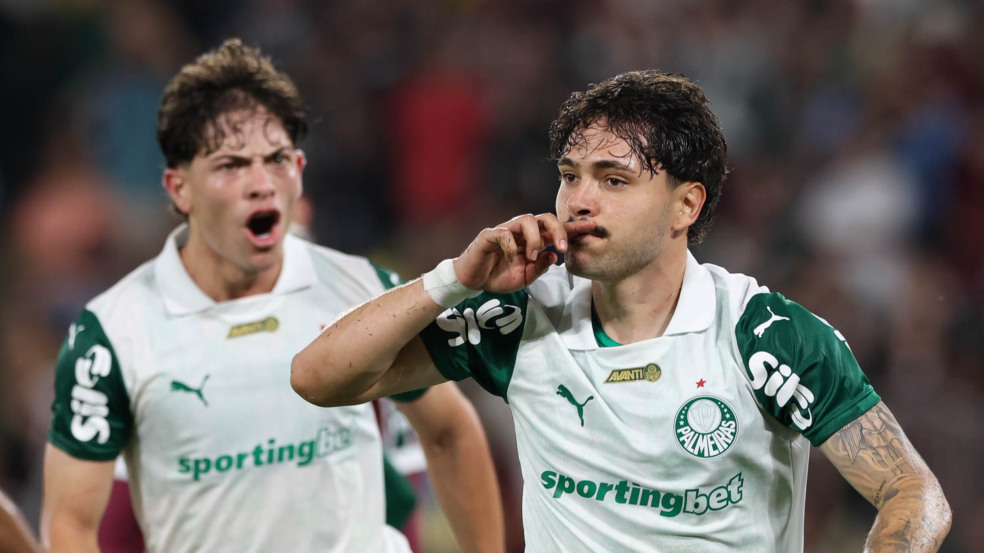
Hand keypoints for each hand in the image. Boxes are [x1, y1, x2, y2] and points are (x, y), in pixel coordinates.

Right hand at [453, 214, 594, 292]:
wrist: (473, 280)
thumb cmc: (499, 275)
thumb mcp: (525, 277)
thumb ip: (540, 267)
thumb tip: (554, 255)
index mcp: (533, 241)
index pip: (555, 230)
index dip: (573, 228)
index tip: (592, 227)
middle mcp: (522, 232)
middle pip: (545, 217)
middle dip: (558, 229)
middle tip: (563, 247)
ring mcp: (506, 231)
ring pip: (526, 220)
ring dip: (534, 238)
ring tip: (532, 256)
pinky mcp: (489, 235)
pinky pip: (504, 233)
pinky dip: (512, 246)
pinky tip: (512, 259)